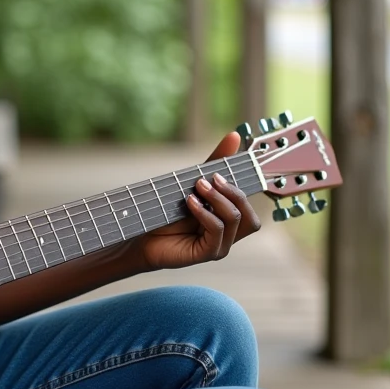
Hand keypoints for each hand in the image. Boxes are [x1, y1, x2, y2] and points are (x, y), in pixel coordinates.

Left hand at [126, 132, 261, 271]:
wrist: (140, 233)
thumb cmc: (166, 210)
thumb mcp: (191, 183)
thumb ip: (214, 164)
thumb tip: (235, 135)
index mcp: (227, 219)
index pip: (248, 203)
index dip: (246, 184)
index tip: (230, 166)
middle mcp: (228, 235)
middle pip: (249, 215)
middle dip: (233, 192)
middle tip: (210, 178)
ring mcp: (220, 246)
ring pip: (236, 220)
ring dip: (218, 199)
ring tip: (197, 187)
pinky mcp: (207, 254)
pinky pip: (217, 231)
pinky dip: (206, 213)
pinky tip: (191, 202)